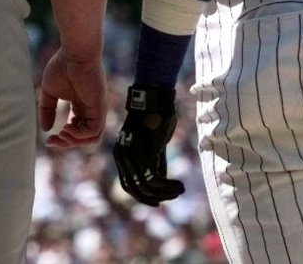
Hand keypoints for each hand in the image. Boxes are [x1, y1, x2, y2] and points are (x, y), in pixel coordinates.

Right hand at [37, 47, 106, 147]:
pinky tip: (66, 127)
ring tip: (61, 134)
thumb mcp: (49, 91)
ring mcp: (96, 109)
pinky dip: (80, 135)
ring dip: (75, 141)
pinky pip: (94, 130)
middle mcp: (90, 109)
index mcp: (80, 105)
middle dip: (67, 143)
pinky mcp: (99, 107)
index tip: (48, 140)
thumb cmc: (63, 66)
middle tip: (52, 141)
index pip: (76, 129)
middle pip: (84, 137)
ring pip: (92, 138)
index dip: (63, 138)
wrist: (75, 52)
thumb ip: (47, 110)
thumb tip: (46, 129)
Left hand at [113, 83, 184, 205]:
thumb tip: (160, 183)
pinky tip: (179, 185)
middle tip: (174, 195)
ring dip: (165, 193)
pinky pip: (155, 177)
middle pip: (136, 188)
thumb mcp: (154, 144)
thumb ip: (154, 161)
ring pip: (146, 185)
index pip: (128, 185)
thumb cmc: (156, 118)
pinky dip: (168, 186)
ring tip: (180, 189)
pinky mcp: (144, 150)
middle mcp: (123, 155)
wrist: (158, 99)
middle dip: (156, 197)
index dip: (142, 197)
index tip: (158, 203)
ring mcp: (131, 153)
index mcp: (122, 154)